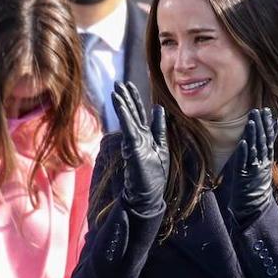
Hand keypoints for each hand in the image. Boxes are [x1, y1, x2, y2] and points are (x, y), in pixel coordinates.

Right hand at [111, 80, 168, 215]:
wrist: (147, 195)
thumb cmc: (154, 175)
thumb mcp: (161, 146)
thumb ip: (159, 127)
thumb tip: (158, 108)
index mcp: (144, 136)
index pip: (138, 113)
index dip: (134, 99)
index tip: (129, 86)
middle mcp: (137, 137)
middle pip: (131, 113)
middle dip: (125, 97)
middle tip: (118, 82)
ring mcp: (134, 142)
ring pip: (128, 119)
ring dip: (122, 103)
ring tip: (116, 89)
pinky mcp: (133, 148)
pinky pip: (128, 128)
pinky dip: (124, 115)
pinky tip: (120, 104)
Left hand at [231, 108, 277, 226]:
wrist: (255, 207)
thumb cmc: (257, 187)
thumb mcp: (263, 167)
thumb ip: (264, 152)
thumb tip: (267, 140)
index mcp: (266, 159)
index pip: (269, 139)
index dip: (268, 125)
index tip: (268, 112)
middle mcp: (262, 162)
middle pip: (262, 140)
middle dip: (261, 125)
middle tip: (259, 111)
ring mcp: (253, 169)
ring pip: (254, 148)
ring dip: (252, 134)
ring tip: (251, 121)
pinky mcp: (244, 176)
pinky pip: (244, 162)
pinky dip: (243, 152)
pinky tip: (243, 142)